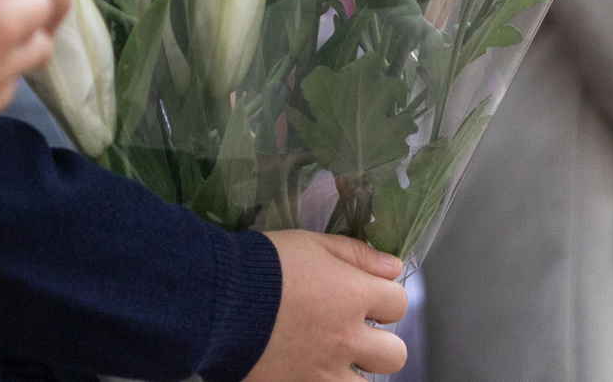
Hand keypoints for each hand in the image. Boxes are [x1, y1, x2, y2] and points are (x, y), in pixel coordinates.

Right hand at [251, 231, 410, 381]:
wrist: (214, 299)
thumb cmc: (261, 265)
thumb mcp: (309, 244)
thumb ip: (355, 254)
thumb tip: (394, 267)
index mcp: (354, 295)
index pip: (398, 303)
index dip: (383, 296)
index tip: (363, 294)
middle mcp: (348, 338)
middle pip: (394, 353)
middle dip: (378, 341)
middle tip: (350, 331)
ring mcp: (326, 371)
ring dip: (354, 370)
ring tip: (330, 356)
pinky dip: (324, 380)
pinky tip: (307, 367)